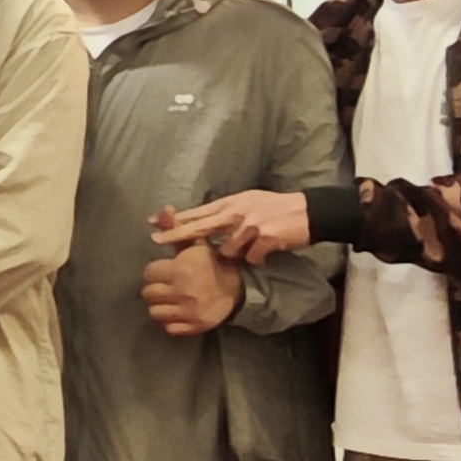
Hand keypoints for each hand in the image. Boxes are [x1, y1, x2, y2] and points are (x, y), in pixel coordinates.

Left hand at [141, 237, 242, 337]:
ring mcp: (188, 311)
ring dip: (160, 306)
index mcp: (180, 270)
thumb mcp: (196, 243)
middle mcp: (182, 292)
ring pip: (154, 312)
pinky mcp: (194, 326)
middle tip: (166, 286)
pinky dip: (171, 322)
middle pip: (148, 294)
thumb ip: (176, 227)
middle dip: (155, 289)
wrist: (238, 288)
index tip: (165, 272)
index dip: (155, 271)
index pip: (148, 273)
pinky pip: (169, 328)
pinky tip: (179, 312)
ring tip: (171, 300)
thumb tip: (164, 209)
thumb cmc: (212, 263)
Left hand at [158, 188, 310, 264]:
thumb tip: (201, 220)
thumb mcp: (247, 202)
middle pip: (200, 226)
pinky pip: (251, 258)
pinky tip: (266, 250)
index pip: (198, 212)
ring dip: (237, 254)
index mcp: (231, 203)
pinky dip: (257, 258)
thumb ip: (225, 212)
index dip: (175, 219)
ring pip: (227, 250)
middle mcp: (237, 212)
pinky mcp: (264, 238)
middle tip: (157, 240)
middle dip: (177, 235)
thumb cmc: (275, 208)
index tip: (153, 223)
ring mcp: (250, 225)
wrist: (307, 212)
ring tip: (252, 246)